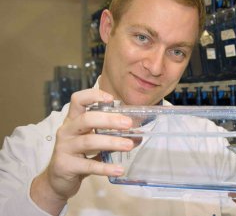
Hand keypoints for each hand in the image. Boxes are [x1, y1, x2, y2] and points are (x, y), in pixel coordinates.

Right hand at [31, 89, 133, 215]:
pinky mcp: (65, 166)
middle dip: (109, 120)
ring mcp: (64, 148)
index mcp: (73, 120)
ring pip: (88, 141)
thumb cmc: (78, 155)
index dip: (93, 95)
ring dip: (111, 142)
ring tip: (129, 145)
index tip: (111, 99)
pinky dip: (106, 168)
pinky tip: (119, 169)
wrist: (57, 180)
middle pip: (86, 119)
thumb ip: (111, 135)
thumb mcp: (93, 141)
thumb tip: (138, 135)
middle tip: (128, 124)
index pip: (77, 100)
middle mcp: (66, 131)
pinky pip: (89, 165)